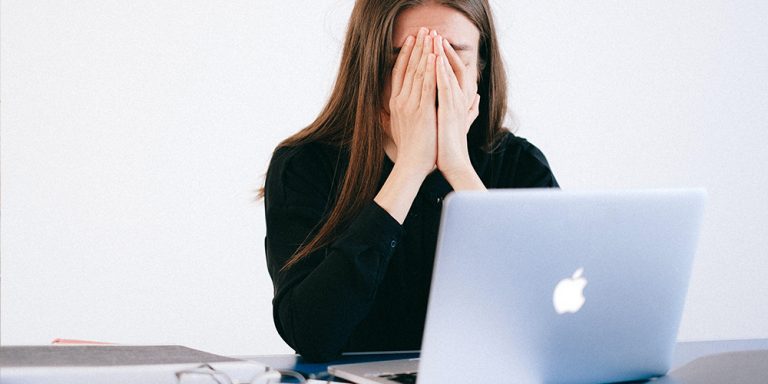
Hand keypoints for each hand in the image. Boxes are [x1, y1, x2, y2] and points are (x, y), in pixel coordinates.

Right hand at [388, 28, 437, 177]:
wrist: (411, 165)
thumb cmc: (410, 150)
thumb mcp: (399, 128)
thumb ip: (397, 115)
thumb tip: (390, 109)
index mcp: (396, 103)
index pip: (400, 72)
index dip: (406, 54)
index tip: (412, 40)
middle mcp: (400, 101)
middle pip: (408, 67)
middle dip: (417, 47)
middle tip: (424, 29)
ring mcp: (410, 105)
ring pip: (417, 73)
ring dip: (425, 52)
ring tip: (431, 35)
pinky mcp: (422, 111)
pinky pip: (427, 86)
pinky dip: (430, 70)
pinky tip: (435, 56)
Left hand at [434, 35, 480, 179]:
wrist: (454, 164)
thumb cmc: (452, 146)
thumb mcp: (460, 123)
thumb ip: (470, 109)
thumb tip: (478, 99)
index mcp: (460, 100)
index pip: (454, 72)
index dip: (446, 57)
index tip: (436, 44)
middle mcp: (460, 99)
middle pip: (453, 67)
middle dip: (443, 50)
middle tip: (434, 33)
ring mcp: (456, 104)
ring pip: (449, 73)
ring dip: (442, 55)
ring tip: (434, 38)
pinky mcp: (449, 111)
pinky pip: (444, 86)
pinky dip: (440, 72)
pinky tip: (434, 60)